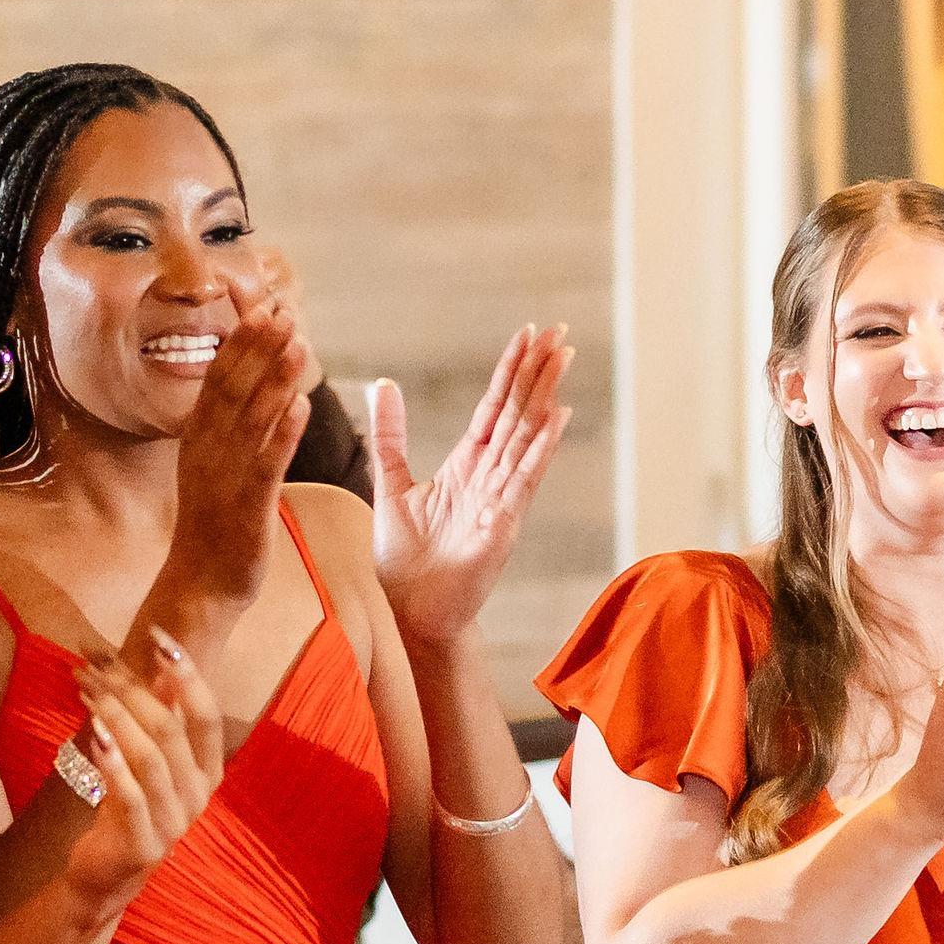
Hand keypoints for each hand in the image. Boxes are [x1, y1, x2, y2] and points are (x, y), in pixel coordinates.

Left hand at [60, 632, 226, 909]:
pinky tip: (92, 734)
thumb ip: (161, 715)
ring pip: (150, 757)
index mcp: (208, 770)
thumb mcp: (148, 758)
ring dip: (116, 716)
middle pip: (171, 730)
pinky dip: (111, 762)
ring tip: (87, 689)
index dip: (187, 674)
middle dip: (132, 689)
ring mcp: (174, 822)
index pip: (207, 714)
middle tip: (96, 664)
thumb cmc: (128, 805)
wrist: (107, 873)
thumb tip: (161, 661)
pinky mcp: (143, 842)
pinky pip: (130, 795)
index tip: (159, 638)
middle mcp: (199, 795)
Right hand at [157, 291, 310, 615]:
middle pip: (232, 389)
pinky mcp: (247, 507)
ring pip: (251, 419)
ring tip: (299, 343)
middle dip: (258, 348)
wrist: (199, 585)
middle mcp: (207, 451)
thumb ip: (228, 425)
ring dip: (275, 378)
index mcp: (199, 438)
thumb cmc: (213, 523)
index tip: (261, 307)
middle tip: (284, 311)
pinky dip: (282, 434)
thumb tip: (248, 382)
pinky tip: (302, 406)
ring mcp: (224, 478)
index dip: (239, 342)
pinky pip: (266, 465)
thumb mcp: (212, 465)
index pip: (217, 379)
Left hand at [369, 326, 573, 647]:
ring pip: (524, 437)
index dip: (510, 371)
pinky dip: (538, 449)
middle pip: (517, 413)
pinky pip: (522, 479)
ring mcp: (499, 499)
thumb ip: (389, 436)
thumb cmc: (407, 560)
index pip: (494, 408)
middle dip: (536, 372)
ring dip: (543, 397)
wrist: (412, 612)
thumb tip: (382, 384)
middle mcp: (489, 477)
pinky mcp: (501, 525)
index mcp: (467, 466)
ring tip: (561, 358)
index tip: (528, 335)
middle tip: (558, 331)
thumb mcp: (392, 486)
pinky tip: (554, 419)